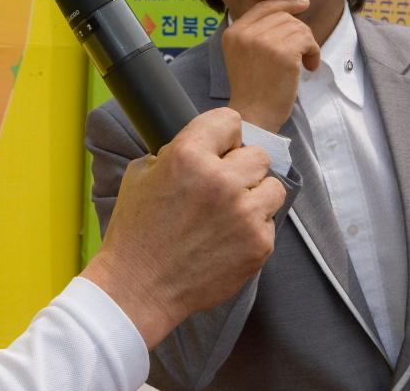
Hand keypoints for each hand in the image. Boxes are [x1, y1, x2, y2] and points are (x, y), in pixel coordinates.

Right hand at [81, 108, 284, 348]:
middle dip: (241, 168)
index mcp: (188, 155)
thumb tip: (203, 145)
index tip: (219, 150)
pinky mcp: (259, 244)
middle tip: (223, 186)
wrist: (138, 288)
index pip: (230, 120)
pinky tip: (229, 238)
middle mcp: (221, 180)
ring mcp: (244, 214)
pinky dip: (254, 229)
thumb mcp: (141, 174)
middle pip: (258, 155)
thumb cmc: (136, 232)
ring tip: (232, 212)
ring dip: (255, 196)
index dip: (223, 136)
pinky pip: (270, 223)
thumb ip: (175, 152)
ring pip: (273, 187)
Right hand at [221, 0, 320, 132]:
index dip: (285, 3)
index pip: (263, 7)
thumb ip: (257, 33)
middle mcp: (246, 33)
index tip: (303, 4)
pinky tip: (309, 68)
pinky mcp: (283, 53)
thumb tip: (291, 10)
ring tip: (305, 64)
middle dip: (299, 33)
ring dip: (308, 45)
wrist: (254, 116)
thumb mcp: (243, 55)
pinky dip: (314, 53)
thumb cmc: (253, 90)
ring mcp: (264, 42)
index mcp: (233, 32)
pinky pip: (308, 40)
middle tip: (303, 54)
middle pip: (284, 17)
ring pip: (298, 28)